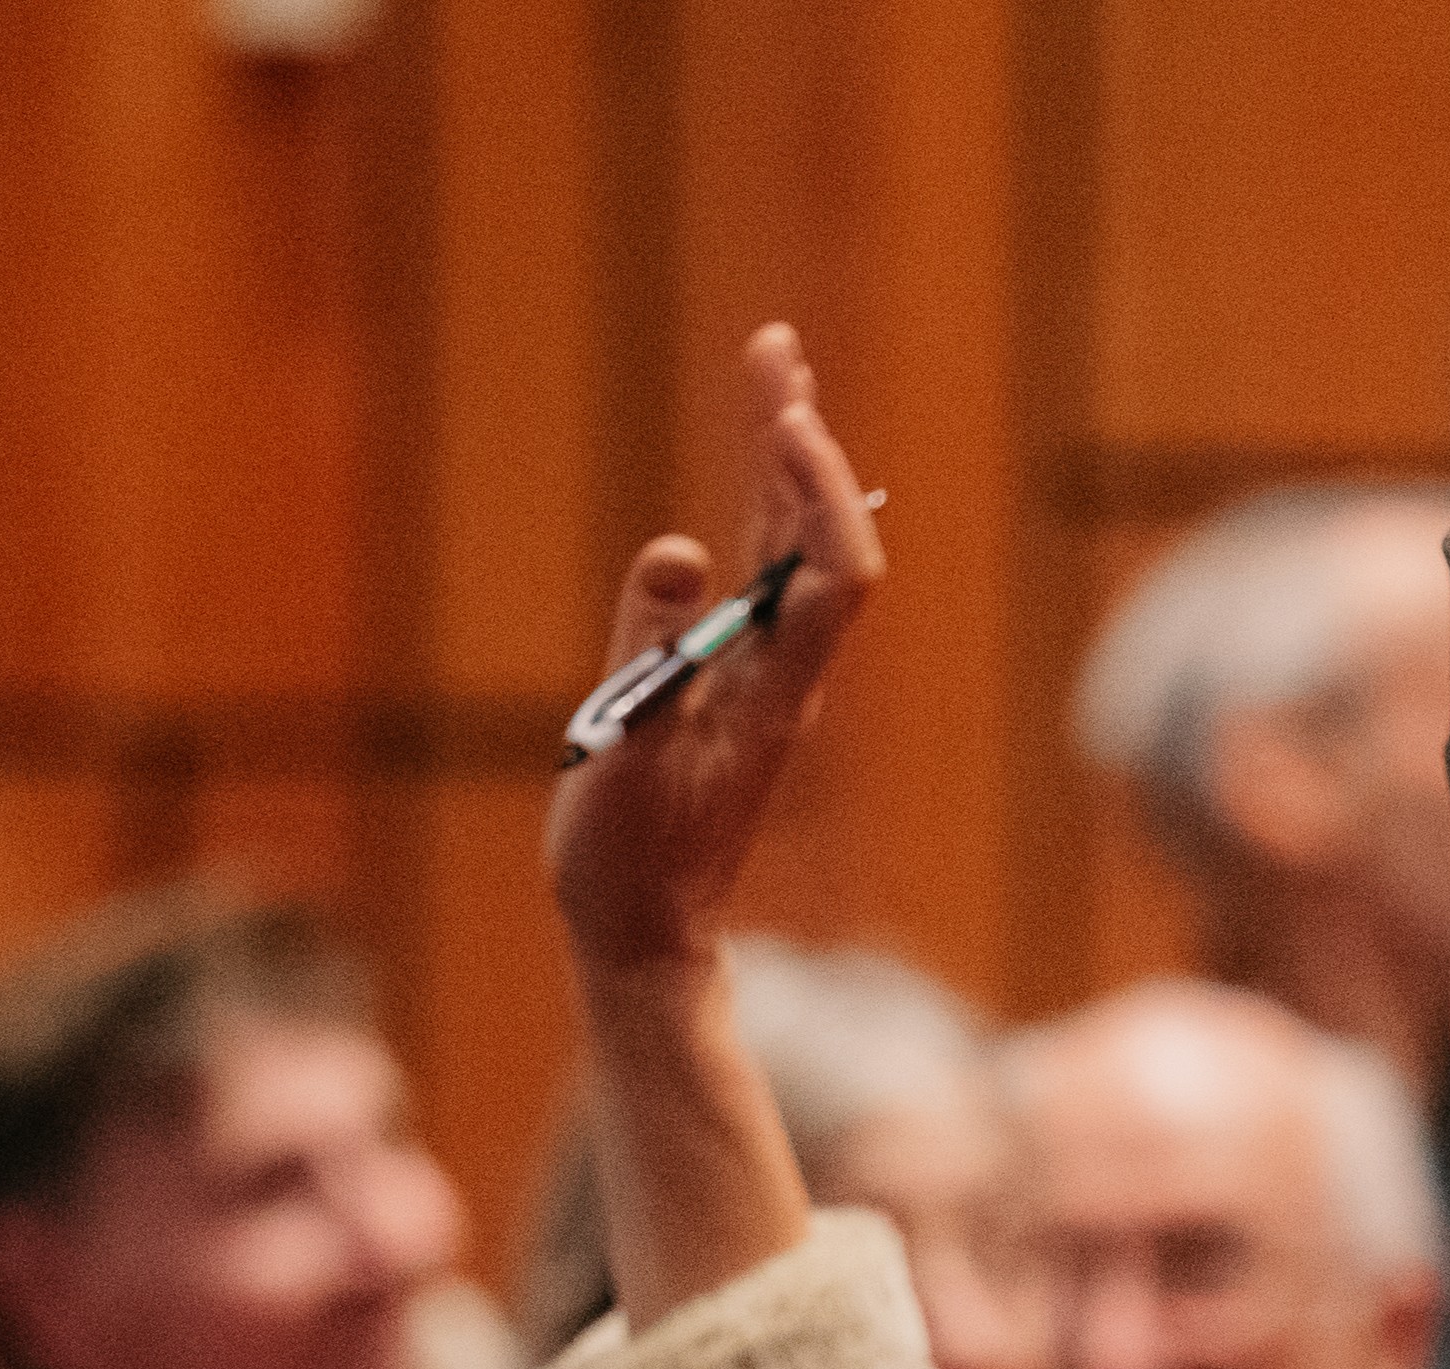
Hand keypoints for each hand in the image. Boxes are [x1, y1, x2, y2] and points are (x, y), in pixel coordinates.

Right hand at [543, 322, 882, 978]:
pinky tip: (761, 470)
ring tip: (775, 373)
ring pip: (792, 553)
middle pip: (817, 542)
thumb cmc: (626, 867)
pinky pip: (765, 579)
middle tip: (775, 347)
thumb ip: (649, 661)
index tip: (787, 420)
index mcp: (772, 699)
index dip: (818, 494)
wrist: (647, 939)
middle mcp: (786, 679)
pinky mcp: (738, 685)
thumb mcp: (621, 764)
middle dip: (800, 439)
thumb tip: (680, 551)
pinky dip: (765, 511)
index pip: (828, 576)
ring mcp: (767, 680)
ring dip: (786, 461)